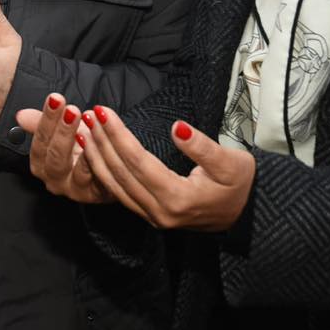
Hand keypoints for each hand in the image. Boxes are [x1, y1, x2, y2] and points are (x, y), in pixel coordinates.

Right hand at [16, 93, 106, 202]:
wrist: (105, 165)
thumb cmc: (80, 147)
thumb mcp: (59, 131)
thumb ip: (41, 122)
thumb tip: (21, 115)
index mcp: (42, 165)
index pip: (39, 144)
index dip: (47, 120)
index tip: (55, 99)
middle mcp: (56, 180)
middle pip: (55, 159)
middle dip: (63, 132)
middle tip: (72, 110)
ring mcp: (77, 190)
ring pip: (78, 172)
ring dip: (84, 146)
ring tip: (89, 125)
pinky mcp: (98, 194)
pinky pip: (100, 179)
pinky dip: (101, 161)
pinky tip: (102, 144)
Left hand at [79, 106, 253, 230]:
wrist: (246, 216)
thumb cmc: (241, 185)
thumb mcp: (231, 163)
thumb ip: (202, 147)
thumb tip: (178, 128)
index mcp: (178, 198)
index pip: (138, 161)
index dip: (118, 135)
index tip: (103, 111)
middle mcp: (160, 212)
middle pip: (121, 173)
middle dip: (102, 142)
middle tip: (88, 115)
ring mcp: (153, 218)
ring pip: (115, 186)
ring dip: (96, 157)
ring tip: (83, 131)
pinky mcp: (150, 216)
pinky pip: (119, 194)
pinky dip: (103, 172)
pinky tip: (93, 154)